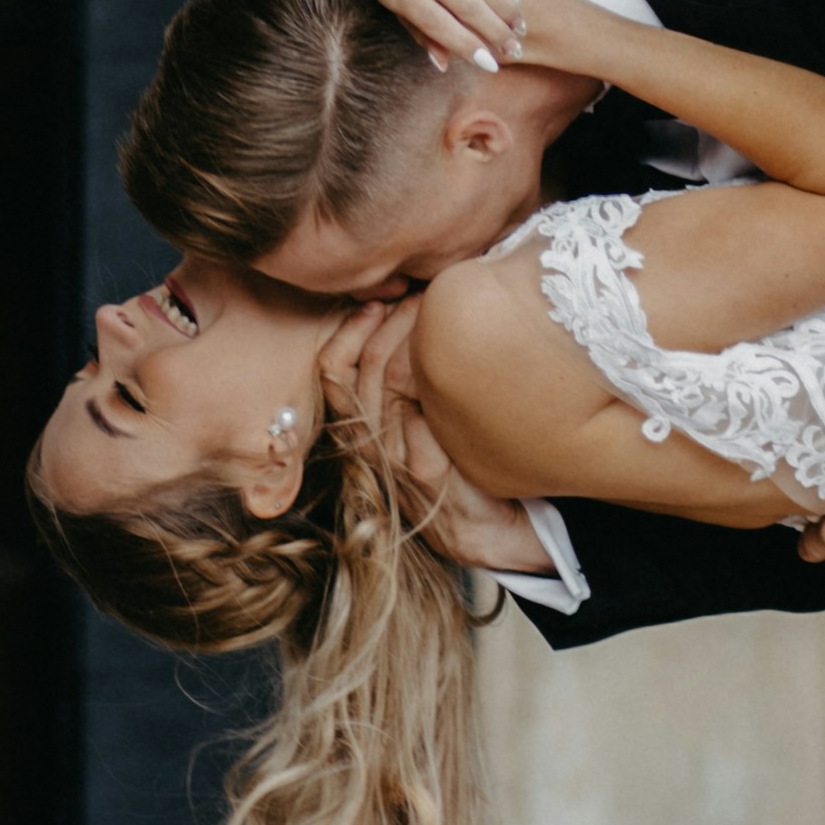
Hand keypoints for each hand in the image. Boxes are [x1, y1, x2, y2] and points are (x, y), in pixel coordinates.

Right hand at [316, 297, 537, 571]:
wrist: (491, 528)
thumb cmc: (464, 464)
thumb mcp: (428, 417)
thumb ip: (411, 380)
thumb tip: (417, 314)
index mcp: (366, 428)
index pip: (332, 370)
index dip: (349, 331)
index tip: (376, 302)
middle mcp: (371, 443)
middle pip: (356, 368)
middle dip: (384, 322)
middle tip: (416, 295)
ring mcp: (393, 457)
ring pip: (379, 381)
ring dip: (405, 338)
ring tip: (432, 312)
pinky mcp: (422, 469)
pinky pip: (412, 410)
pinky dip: (429, 375)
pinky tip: (452, 355)